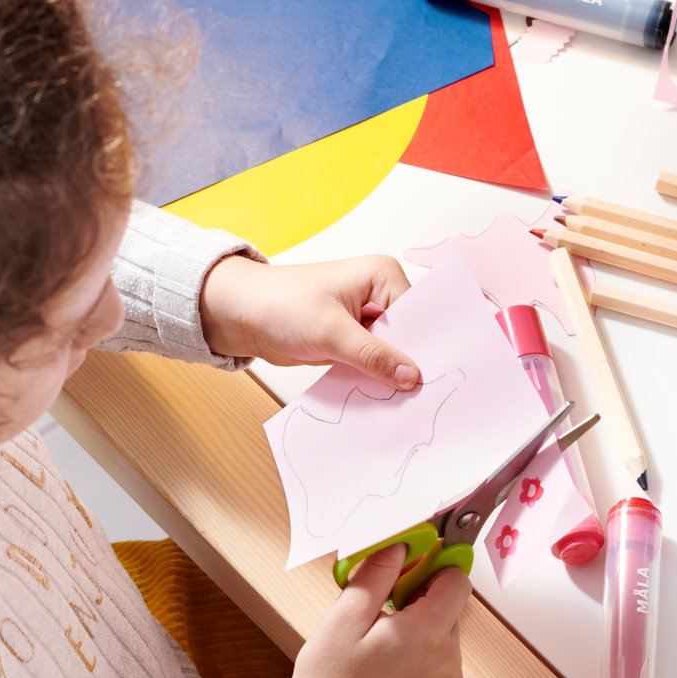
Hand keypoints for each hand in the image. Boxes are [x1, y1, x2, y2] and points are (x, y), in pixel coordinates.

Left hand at [200, 252, 420, 391]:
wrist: (240, 315)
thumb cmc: (279, 305)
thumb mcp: (332, 332)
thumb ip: (373, 356)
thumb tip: (411, 375)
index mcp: (381, 276)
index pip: (418, 314)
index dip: (426, 346)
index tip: (436, 377)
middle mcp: (378, 294)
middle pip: (408, 334)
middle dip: (409, 363)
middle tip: (422, 396)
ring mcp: (364, 318)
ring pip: (390, 353)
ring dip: (390, 375)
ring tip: (405, 402)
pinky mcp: (350, 340)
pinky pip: (371, 363)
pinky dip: (373, 379)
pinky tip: (382, 398)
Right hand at [257, 544, 470, 677]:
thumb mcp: (343, 618)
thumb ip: (377, 575)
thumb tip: (400, 544)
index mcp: (425, 635)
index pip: (457, 582)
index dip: (433, 570)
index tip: (407, 572)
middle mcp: (448, 662)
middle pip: (450, 610)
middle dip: (422, 602)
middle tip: (381, 612)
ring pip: (445, 637)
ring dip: (422, 631)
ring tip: (380, 646)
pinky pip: (442, 665)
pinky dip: (422, 658)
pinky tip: (389, 670)